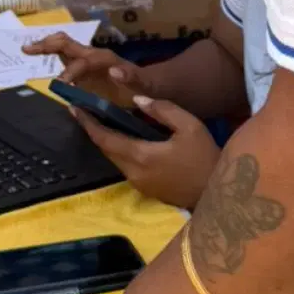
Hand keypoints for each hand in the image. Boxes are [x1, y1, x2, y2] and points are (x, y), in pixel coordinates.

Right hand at [24, 31, 158, 98]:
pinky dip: (48, 56)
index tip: (60, 85)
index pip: (82, 61)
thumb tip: (114, 70)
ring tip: (26, 49)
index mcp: (104, 59)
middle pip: (66, 43)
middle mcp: (92, 55)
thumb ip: (131, 77)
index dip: (70, 71)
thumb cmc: (145, 86)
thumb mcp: (143, 83)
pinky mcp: (82, 69)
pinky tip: (36, 60)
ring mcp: (85, 61)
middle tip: (27, 49)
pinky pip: (62, 58)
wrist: (147, 85)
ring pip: (62, 46)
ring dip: (44, 46)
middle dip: (47, 45)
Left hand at [77, 98, 219, 211]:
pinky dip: (119, 150)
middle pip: (105, 149)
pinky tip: (124, 138)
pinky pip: (125, 166)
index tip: (73, 107)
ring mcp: (138, 184)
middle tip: (85, 110)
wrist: (220, 193)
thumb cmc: (205, 157)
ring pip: (115, 158)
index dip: (87, 123)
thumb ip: (162, 109)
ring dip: (107, 141)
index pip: (104, 138)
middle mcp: (133, 172)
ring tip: (101, 120)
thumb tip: (136, 99)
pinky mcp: (146, 189)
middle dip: (93, 130)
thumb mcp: (190, 126)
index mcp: (140, 155)